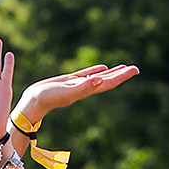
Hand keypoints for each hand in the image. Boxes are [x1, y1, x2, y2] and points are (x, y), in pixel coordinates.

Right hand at [14, 64, 139, 124]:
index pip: (109, 82)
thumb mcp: (67, 91)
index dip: (122, 76)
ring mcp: (78, 85)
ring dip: (111, 72)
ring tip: (123, 67)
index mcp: (87, 90)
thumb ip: (84, 86)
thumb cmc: (49, 98)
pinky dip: (96, 70)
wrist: (34, 101)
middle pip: (107, 80)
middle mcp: (85, 88)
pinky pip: (87, 74)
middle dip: (121, 74)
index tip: (134, 70)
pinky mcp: (69, 81)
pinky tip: (103, 68)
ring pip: (99, 77)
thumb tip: (101, 79)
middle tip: (135, 68)